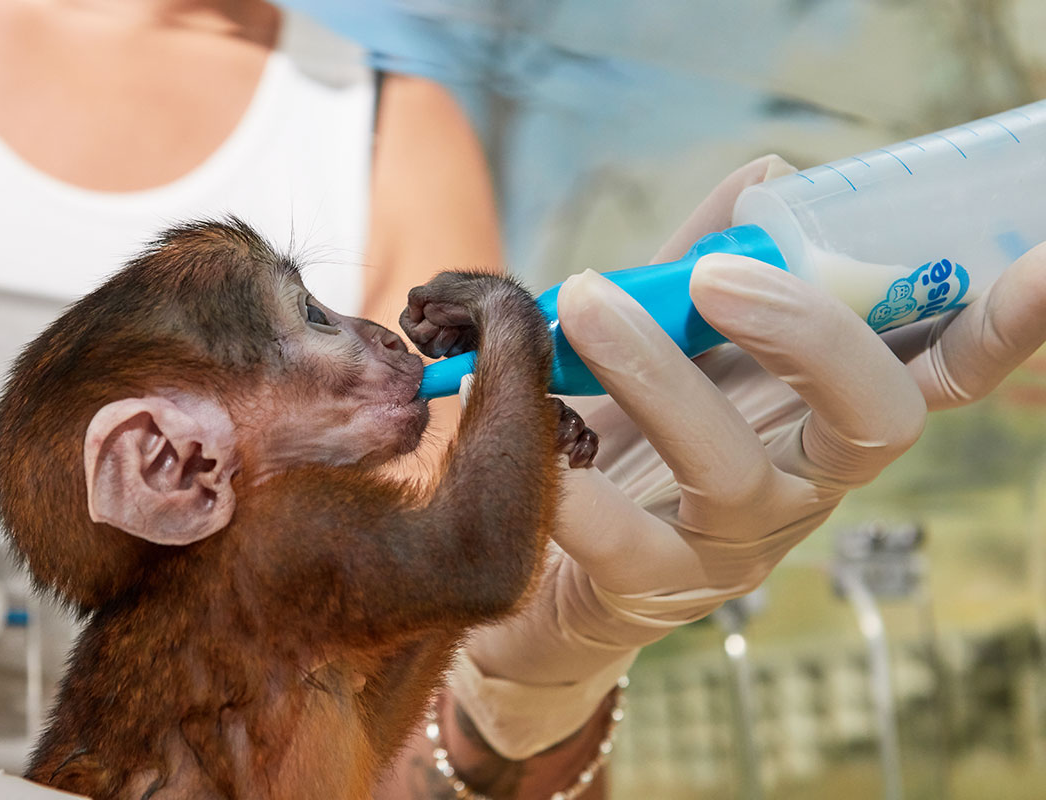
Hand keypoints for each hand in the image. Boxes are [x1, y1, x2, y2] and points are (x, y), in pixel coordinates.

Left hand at [451, 156, 1045, 759]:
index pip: (936, 371)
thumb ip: (708, 261)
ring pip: (731, 467)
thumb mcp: (669, 339)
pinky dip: (578, 477)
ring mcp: (734, 546)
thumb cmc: (620, 435)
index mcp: (820, 413)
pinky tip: (537, 423)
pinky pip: (623, 538)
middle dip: (809, 333)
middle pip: (870, 420)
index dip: (1001, 326)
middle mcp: (803, 482)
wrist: (545, 566)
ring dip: (659, 372)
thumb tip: (769, 176)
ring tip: (583, 301)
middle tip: (720, 271)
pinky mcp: (652, 592)